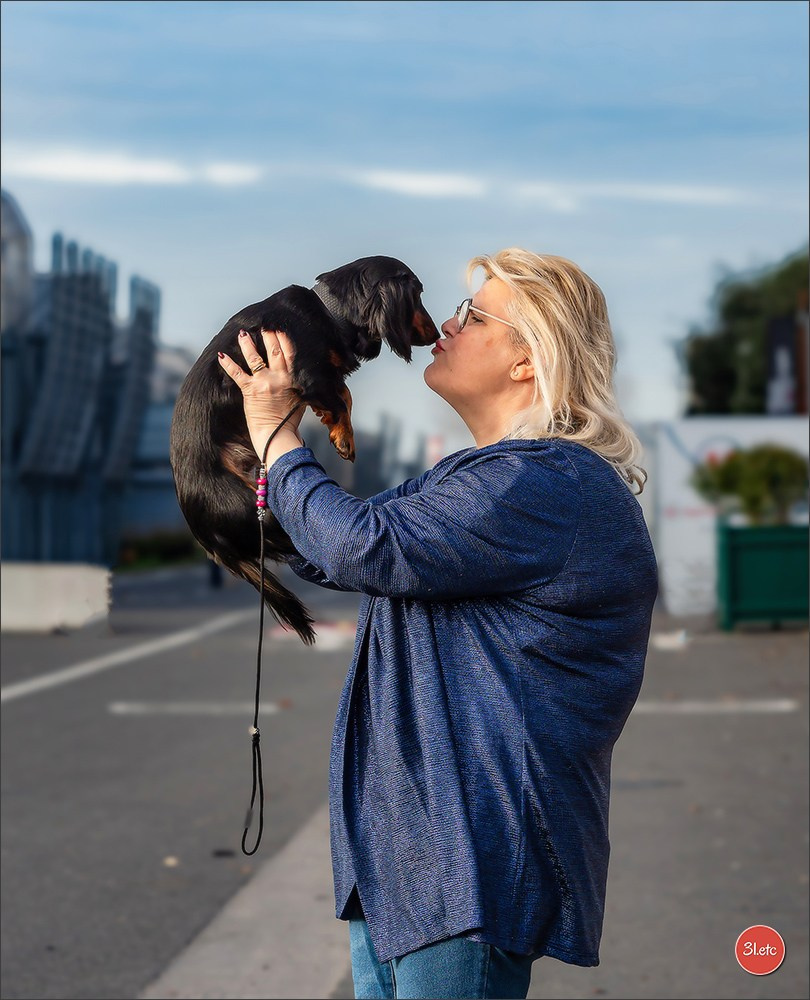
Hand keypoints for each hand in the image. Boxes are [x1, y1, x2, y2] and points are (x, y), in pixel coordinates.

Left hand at [218, 329, 304, 460]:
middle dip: (268, 335)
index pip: (289, 353)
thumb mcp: (301, 399)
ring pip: (254, 357)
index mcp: (292, 379)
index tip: (280, 328)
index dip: (284, 339)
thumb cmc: (289, 422)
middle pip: (273, 351)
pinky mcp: (249, 391)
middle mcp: (278, 378)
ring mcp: (263, 383)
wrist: (277, 436)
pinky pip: (236, 373)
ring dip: (248, 344)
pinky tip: (221, 355)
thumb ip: (298, 385)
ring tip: (243, 334)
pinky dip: (228, 364)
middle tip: (264, 325)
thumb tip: (299, 376)